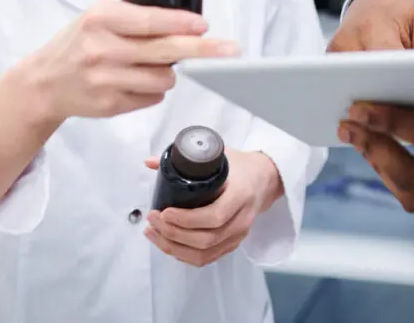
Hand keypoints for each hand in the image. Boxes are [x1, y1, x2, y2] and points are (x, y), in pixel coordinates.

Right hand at [23, 0, 237, 123]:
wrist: (44, 83)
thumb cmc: (77, 41)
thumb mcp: (96, 11)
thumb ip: (129, 0)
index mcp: (101, 20)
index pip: (150, 21)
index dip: (181, 23)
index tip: (204, 24)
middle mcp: (102, 50)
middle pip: (164, 52)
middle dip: (201, 50)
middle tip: (229, 49)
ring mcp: (106, 81)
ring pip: (163, 79)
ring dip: (169, 72)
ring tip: (155, 62)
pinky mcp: (110, 106)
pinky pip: (151, 98)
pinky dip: (154, 89)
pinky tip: (137, 79)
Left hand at [143, 150, 282, 266]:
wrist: (264, 179)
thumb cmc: (239, 166)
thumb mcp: (217, 155)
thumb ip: (184, 158)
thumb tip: (149, 162)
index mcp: (240, 194)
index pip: (214, 216)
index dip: (187, 219)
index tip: (165, 211)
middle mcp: (242, 219)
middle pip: (205, 239)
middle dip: (173, 233)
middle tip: (153, 219)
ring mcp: (238, 235)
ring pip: (203, 253)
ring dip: (174, 247)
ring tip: (153, 233)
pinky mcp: (233, 244)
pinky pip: (207, 258)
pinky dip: (184, 255)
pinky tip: (168, 244)